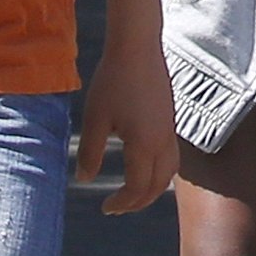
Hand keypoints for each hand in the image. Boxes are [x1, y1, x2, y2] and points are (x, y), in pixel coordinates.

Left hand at [75, 39, 179, 213]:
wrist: (138, 48)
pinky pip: (171, 157)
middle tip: (116, 207)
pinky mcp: (170, 120)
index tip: (105, 207)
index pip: (138, 187)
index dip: (122, 202)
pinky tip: (142, 166)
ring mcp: (170, 130)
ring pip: (169, 172)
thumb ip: (90, 152)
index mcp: (144, 144)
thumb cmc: (113, 81)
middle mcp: (163, 141)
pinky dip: (159, 172)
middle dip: (138, 202)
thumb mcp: (95, 118)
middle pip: (158, 185)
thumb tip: (83, 178)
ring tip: (132, 193)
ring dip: (152, 189)